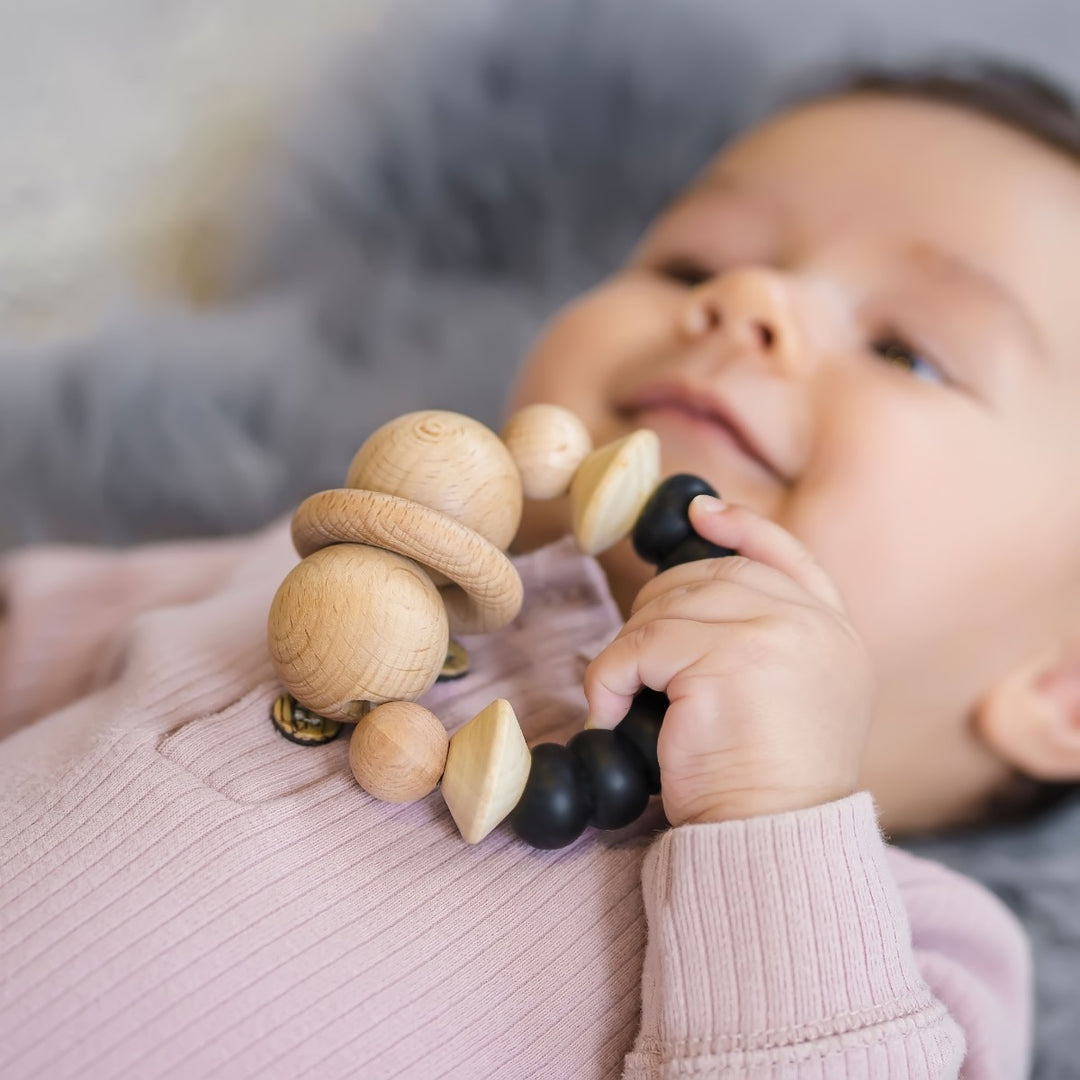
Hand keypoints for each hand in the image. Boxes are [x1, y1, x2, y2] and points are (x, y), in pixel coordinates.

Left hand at [583, 495, 875, 826]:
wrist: (775, 844)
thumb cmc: (767, 788)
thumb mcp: (791, 702)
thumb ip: (768, 644)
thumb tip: (692, 599)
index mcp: (835, 634)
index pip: (788, 556)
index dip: (742, 528)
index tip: (700, 513)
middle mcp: (813, 625)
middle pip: (712, 577)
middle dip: (660, 608)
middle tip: (637, 662)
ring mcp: (775, 635)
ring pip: (669, 607)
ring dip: (631, 650)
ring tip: (622, 697)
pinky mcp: (728, 659)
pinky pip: (639, 646)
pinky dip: (608, 678)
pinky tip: (609, 714)